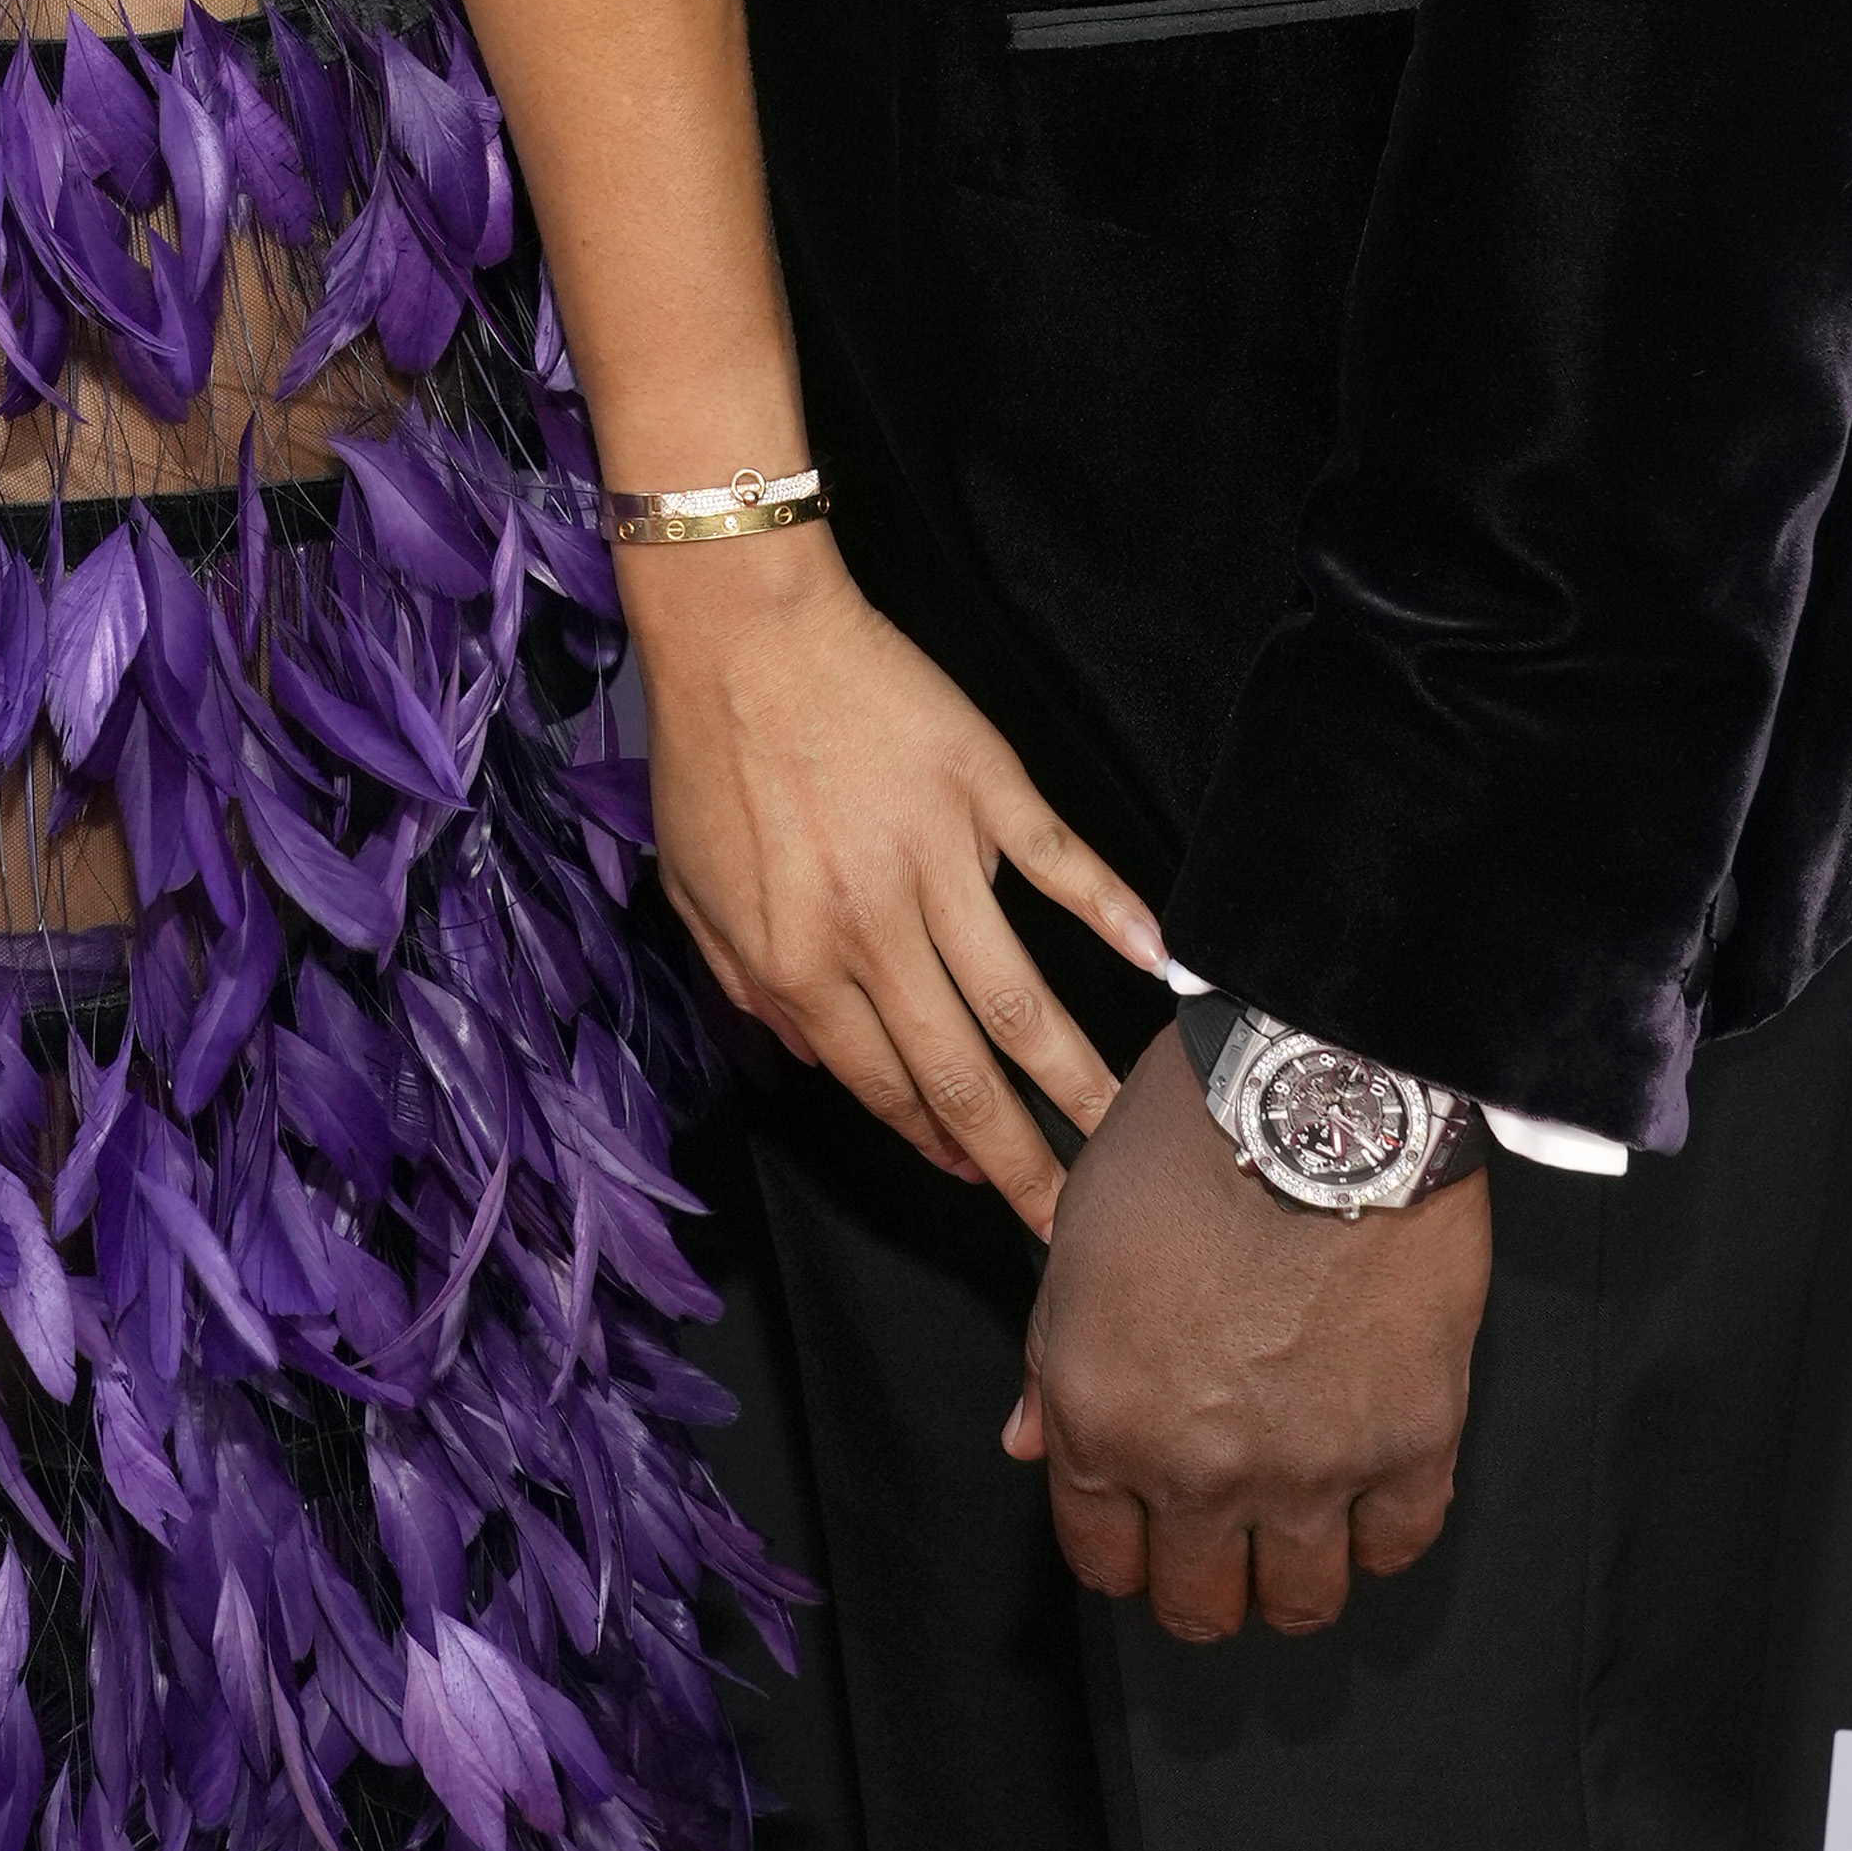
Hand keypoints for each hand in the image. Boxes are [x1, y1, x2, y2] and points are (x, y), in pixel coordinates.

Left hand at [628, 529, 1164, 1233]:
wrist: (740, 627)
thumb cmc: (706, 754)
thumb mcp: (692, 891)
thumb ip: (748, 988)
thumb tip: (818, 1062)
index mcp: (796, 964)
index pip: (881, 1086)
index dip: (932, 1144)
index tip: (975, 1186)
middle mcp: (872, 931)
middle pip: (963, 1074)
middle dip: (1020, 1164)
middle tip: (1070, 1223)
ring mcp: (936, 860)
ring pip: (1021, 999)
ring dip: (1079, 1081)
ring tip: (1130, 1137)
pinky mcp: (983, 790)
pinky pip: (1060, 864)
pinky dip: (1114, 916)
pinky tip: (1159, 966)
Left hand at [1006, 1022, 1487, 1635]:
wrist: (1317, 1086)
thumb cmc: (1184, 1141)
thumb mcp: (1079, 1237)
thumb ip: (1054, 1359)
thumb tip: (1029, 1446)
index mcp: (1101, 1417)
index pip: (1100, 1555)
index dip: (1118, 1553)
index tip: (1141, 1534)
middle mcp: (1196, 1467)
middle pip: (1196, 1602)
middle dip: (1199, 1586)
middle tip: (1219, 1548)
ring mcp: (1309, 1466)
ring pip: (1299, 1601)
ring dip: (1290, 1583)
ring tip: (1296, 1538)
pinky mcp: (1409, 1442)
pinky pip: (1398, 1545)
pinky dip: (1380, 1537)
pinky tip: (1367, 1501)